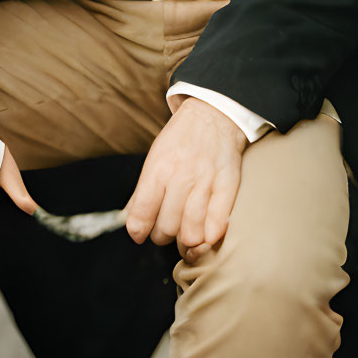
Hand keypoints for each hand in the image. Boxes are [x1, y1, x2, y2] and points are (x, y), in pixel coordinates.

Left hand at [125, 97, 247, 261]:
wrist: (213, 113)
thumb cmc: (180, 138)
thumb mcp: (155, 157)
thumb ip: (143, 190)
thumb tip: (130, 220)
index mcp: (159, 168)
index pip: (143, 211)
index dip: (138, 230)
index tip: (138, 234)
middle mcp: (181, 176)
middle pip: (167, 227)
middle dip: (161, 236)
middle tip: (163, 232)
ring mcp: (206, 182)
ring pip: (191, 231)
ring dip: (185, 243)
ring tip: (183, 240)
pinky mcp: (227, 187)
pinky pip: (217, 224)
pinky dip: (209, 238)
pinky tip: (204, 237)